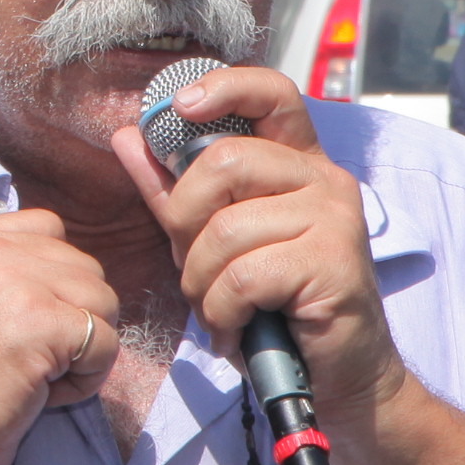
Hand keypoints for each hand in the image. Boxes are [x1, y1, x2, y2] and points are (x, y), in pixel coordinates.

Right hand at [0, 207, 122, 464]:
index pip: (46, 230)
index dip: (50, 281)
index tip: (17, 321)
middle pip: (83, 268)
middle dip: (70, 318)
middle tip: (26, 357)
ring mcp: (16, 282)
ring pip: (103, 301)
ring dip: (82, 349)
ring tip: (36, 376)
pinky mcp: (45, 322)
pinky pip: (106, 341)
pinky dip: (87, 378)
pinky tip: (43, 392)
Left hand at [113, 66, 408, 425]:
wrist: (337, 378)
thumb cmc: (272, 305)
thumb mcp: (214, 241)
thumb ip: (174, 189)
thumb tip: (127, 136)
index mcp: (297, 163)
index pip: (271, 93)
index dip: (224, 86)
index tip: (179, 106)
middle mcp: (324, 179)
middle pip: (224, 162)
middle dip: (185, 221)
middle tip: (193, 266)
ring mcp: (335, 218)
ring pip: (226, 228)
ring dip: (201, 281)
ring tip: (218, 308)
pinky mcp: (336, 262)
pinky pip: (244, 275)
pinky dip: (222, 311)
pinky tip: (236, 329)